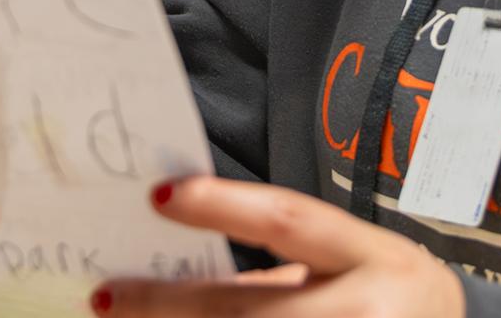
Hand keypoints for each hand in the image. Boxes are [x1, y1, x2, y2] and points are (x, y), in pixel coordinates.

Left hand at [91, 177, 464, 317]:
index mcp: (371, 259)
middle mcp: (366, 312)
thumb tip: (187, 265)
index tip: (160, 194)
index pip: (290, 222)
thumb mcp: (352, 264)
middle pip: (250, 313)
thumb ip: (281, 266)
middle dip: (170, 308)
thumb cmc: (391, 298)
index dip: (223, 206)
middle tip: (108, 298)